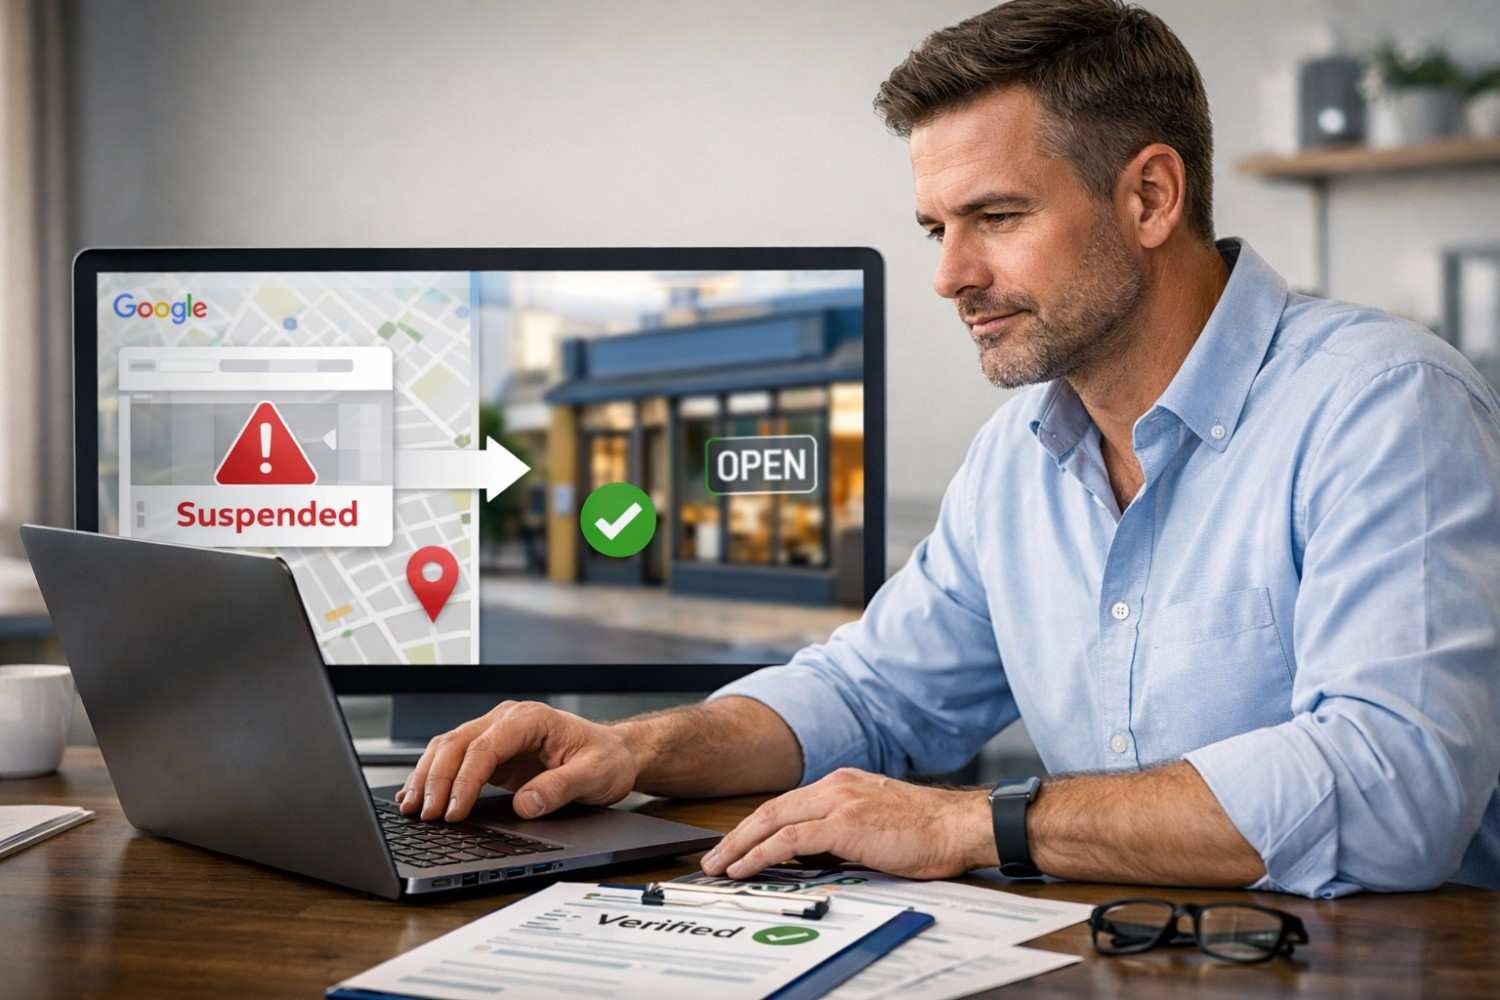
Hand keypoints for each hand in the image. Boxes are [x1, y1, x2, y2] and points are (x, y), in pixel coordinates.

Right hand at [397, 700, 640, 822]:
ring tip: (412, 809)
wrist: (614, 753)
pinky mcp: (492, 751)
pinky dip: (433, 776)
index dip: (465, 780)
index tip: (455, 812)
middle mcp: (507, 720)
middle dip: (436, 780)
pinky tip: (415, 796)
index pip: (485, 747)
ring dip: (427, 777)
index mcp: (531, 719)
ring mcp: (496, 734)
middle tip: (426, 815)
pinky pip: (455, 760)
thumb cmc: (606, 759)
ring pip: (448, 748)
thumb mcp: (594, 776)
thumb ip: (559, 788)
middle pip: (457, 743)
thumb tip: (525, 805)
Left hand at [699, 768, 997, 879]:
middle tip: (713, 857)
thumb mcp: (876, 826)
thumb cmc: (928, 831)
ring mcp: (838, 801)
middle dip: (736, 835)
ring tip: (719, 866)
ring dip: (740, 845)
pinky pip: (789, 840)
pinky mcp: (844, 823)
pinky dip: (761, 853)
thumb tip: (813, 856)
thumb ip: (842, 833)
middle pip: (770, 809)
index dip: (755, 825)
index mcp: (842, 784)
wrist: (958, 826)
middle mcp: (835, 785)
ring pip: (772, 820)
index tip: (736, 844)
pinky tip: (746, 867)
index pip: (786, 804)